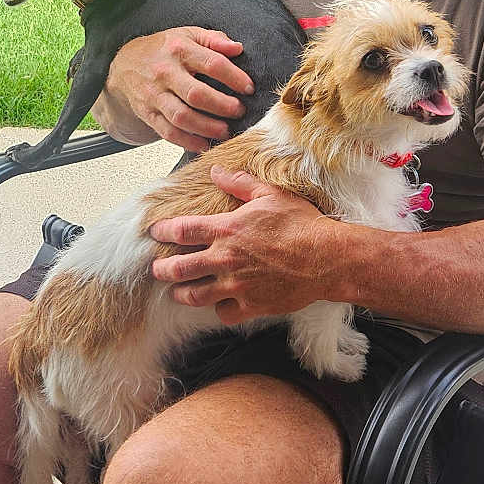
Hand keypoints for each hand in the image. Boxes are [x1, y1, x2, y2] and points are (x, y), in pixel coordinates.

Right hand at [106, 27, 254, 151]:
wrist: (123, 65)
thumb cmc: (162, 50)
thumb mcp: (187, 35)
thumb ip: (214, 40)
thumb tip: (237, 48)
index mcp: (179, 50)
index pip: (212, 64)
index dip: (234, 78)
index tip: (248, 88)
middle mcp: (165, 73)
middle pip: (197, 94)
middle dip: (222, 106)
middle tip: (238, 111)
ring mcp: (155, 95)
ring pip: (182, 117)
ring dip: (207, 127)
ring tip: (225, 130)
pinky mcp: (148, 113)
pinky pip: (168, 132)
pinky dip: (188, 142)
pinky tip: (204, 144)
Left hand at [149, 165, 336, 321]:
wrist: (327, 258)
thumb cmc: (301, 224)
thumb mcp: (270, 194)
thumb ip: (239, 182)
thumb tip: (216, 171)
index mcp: (227, 229)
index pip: (182, 230)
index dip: (164, 231)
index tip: (155, 233)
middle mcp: (225, 259)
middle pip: (178, 268)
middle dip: (162, 269)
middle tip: (157, 269)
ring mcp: (236, 285)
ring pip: (194, 295)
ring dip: (182, 293)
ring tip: (177, 292)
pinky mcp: (251, 305)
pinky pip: (224, 313)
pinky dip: (219, 309)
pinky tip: (220, 304)